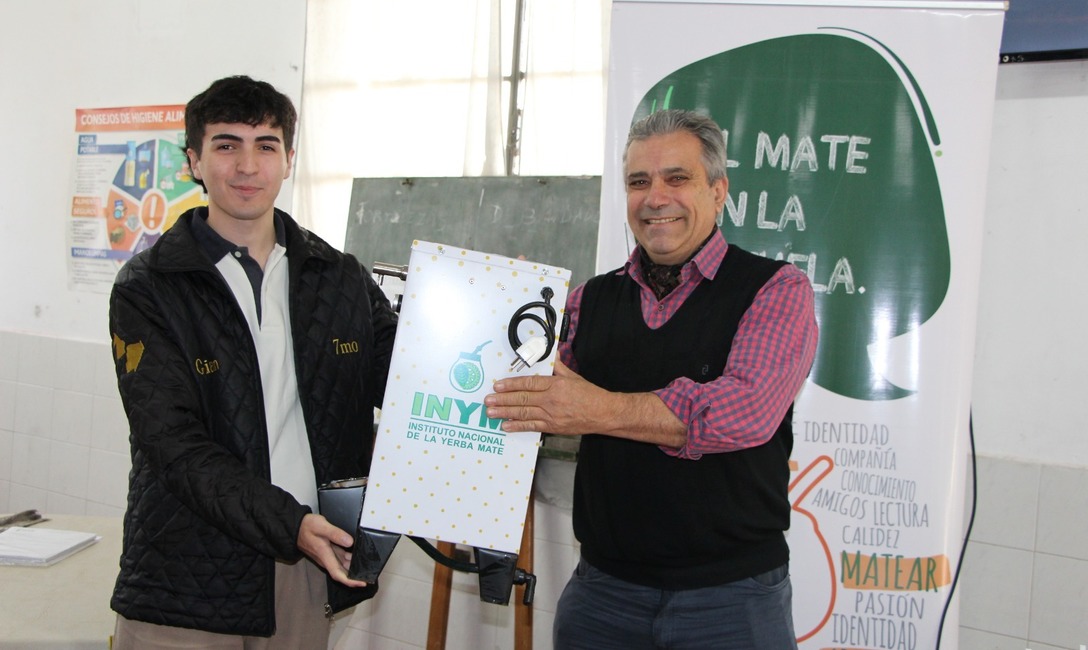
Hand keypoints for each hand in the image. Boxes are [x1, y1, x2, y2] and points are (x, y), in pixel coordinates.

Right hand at [296, 513, 368, 587]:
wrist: (296, 527)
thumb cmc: (307, 527)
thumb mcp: (321, 526)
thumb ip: (335, 533)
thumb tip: (349, 542)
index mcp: (325, 555)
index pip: (338, 574)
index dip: (350, 581)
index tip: (362, 583)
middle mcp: (327, 559)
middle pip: (342, 573)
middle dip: (355, 577)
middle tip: (370, 577)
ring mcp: (328, 556)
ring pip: (342, 566)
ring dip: (353, 569)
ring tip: (367, 568)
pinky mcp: (328, 551)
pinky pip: (341, 559)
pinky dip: (349, 560)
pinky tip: (357, 557)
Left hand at [485, 361, 602, 434]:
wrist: (604, 413)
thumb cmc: (590, 395)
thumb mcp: (573, 376)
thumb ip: (558, 366)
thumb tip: (552, 353)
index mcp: (556, 384)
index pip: (528, 383)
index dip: (510, 384)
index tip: (497, 385)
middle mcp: (551, 400)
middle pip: (522, 398)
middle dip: (502, 399)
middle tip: (487, 400)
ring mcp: (551, 415)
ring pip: (523, 413)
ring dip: (505, 413)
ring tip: (490, 413)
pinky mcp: (553, 427)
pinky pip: (532, 426)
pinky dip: (517, 426)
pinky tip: (506, 425)